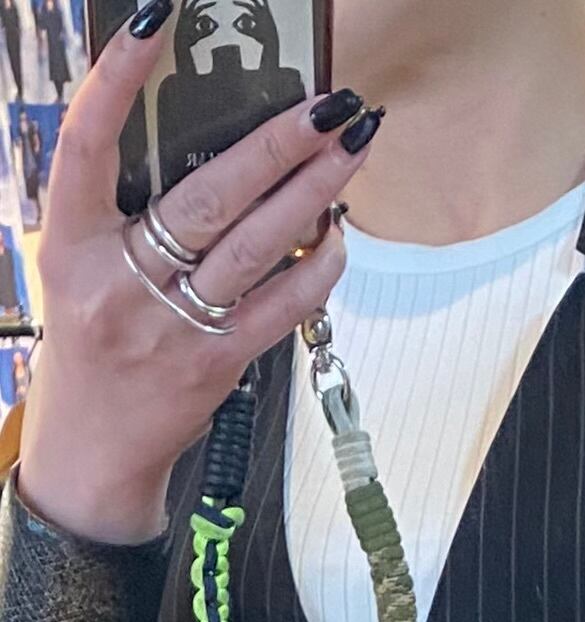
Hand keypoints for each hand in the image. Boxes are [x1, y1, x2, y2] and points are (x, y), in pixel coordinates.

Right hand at [18, 10, 377, 545]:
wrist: (92, 453)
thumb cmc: (92, 344)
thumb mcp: (80, 266)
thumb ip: (123, 210)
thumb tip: (209, 145)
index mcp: (71, 242)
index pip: (87, 142)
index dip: (116, 78)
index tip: (155, 19)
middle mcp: (117, 281)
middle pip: (205, 197)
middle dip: (275, 143)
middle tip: (327, 103)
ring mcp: (168, 327)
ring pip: (254, 246)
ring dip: (313, 191)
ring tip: (352, 145)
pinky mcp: (213, 365)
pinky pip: (280, 307)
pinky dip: (317, 268)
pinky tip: (338, 235)